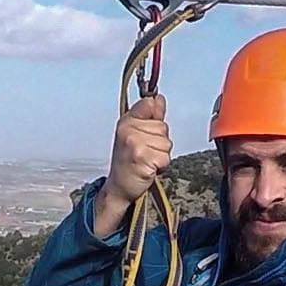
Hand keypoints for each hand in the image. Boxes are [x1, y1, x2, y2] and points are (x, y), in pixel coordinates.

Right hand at [99, 93, 170, 223]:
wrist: (118, 187)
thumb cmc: (128, 161)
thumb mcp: (135, 134)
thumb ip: (149, 116)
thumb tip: (159, 98)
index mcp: (126, 121)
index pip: (150, 104)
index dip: (155, 118)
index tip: (147, 132)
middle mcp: (128, 129)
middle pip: (163, 127)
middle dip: (160, 142)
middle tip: (145, 153)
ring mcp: (135, 143)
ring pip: (166, 143)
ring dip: (161, 155)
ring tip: (147, 161)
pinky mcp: (143, 158)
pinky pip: (166, 158)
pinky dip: (161, 166)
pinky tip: (148, 169)